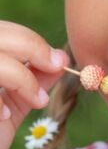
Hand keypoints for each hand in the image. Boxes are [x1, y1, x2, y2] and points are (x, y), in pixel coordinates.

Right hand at [0, 21, 69, 148]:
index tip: (58, 60)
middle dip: (32, 47)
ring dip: (23, 77)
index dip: (30, 40)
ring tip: (37, 100)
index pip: (2, 32)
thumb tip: (61, 58)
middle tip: (56, 65)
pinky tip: (3, 117)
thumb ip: (32, 81)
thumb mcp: (13, 105)